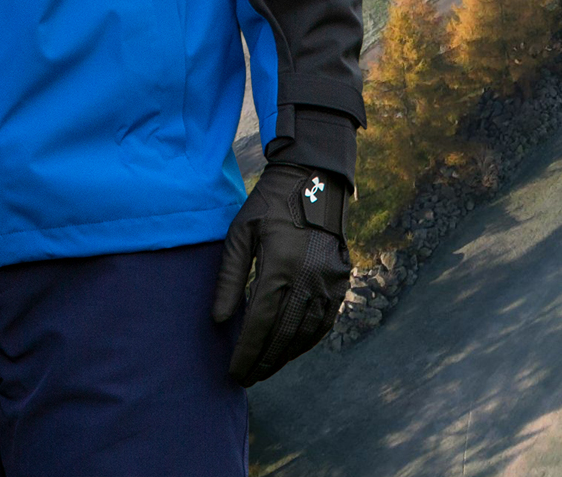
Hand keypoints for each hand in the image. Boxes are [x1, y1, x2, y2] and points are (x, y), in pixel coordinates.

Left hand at [211, 163, 350, 384]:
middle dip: (264, 361)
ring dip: (286, 355)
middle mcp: (309, 277)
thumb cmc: (269, 206)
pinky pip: (326, 320)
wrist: (315, 181)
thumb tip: (219, 320)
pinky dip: (308, 340)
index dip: (247, 352)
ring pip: (307, 331)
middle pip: (284, 334)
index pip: (261, 323)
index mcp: (281, 266)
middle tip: (247, 379)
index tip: (234, 372)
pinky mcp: (342, 279)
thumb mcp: (240, 235)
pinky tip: (293, 348)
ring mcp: (329, 280)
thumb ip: (230, 279)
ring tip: (266, 369)